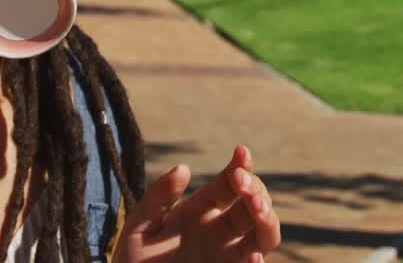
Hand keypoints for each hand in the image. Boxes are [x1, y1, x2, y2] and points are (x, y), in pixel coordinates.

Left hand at [114, 145, 281, 262]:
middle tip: (241, 181)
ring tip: (256, 207)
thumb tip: (183, 168)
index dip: (241, 165)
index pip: (231, 182)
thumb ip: (158, 197)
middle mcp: (221, 231)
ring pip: (265, 235)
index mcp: (202, 210)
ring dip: (267, 219)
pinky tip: (251, 257)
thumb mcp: (139, 225)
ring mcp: (229, 256)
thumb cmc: (135, 260)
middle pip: (255, 204)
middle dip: (255, 188)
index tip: (241, 151)